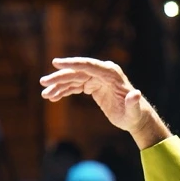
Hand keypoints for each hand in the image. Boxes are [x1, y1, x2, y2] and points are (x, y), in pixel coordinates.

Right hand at [38, 58, 168, 147]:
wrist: (134, 117)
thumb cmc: (134, 114)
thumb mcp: (134, 111)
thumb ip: (133, 103)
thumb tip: (136, 93)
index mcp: (111, 73)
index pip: (89, 65)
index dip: (72, 63)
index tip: (55, 63)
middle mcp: (103, 72)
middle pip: (77, 72)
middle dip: (59, 77)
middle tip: (43, 82)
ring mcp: (96, 78)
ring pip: (73, 79)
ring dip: (58, 86)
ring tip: (45, 94)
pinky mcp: (92, 86)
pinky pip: (74, 86)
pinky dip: (64, 91)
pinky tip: (53, 97)